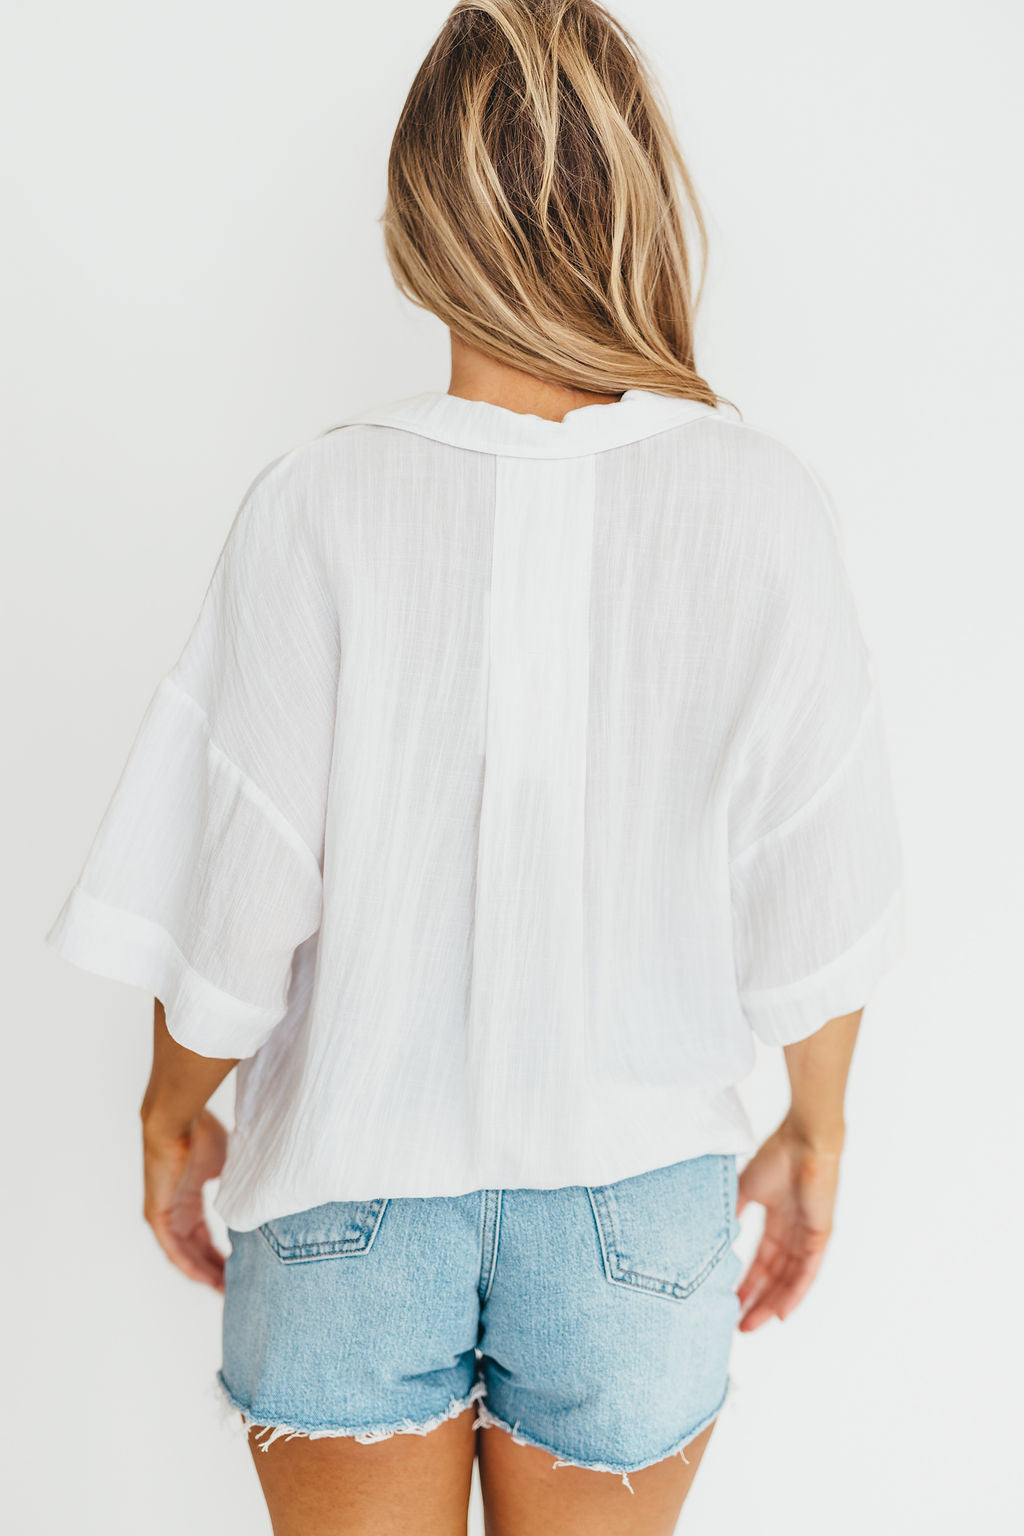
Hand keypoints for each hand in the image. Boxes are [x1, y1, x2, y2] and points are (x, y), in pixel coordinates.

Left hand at [141, 1108, 228, 1290]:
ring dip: (204, 1273)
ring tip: (224, 1291)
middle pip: (196, 1250)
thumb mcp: (225, 1164)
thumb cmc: (200, 1133)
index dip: (222, 1255)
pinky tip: (205, 1280)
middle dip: (216, 1270)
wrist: (176, 1121)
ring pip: (185, 1255)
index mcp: (189, 1199)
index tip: (240, 1269)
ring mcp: (165, 1215)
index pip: (205, 1237)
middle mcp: (175, 1211)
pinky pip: (172, 1249)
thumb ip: (235, 1184)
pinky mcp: (158, 1216)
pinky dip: (189, 1266)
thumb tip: (256, 1196)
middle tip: (236, 1288)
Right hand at [735, 1116, 841, 1330]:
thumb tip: (711, 1237)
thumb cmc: (775, 1157)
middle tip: (738, 1325)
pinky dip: (794, 1295)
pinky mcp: (820, 1237)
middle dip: (756, 1301)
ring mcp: (808, 1237)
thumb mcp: (744, 1189)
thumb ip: (731, 1212)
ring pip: (789, 1281)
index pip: (762, 1261)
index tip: (730, 1302)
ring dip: (771, 1304)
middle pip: (774, 1277)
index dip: (747, 1282)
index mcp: (777, 1220)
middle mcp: (794, 1233)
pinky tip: (781, 1314)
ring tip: (751, 1324)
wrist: (803, 1142)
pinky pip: (807, 1273)